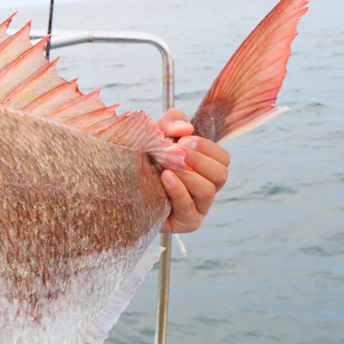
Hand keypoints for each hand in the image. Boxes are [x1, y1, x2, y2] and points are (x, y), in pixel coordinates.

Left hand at [155, 109, 229, 233]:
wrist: (120, 184)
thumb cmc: (143, 157)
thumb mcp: (156, 133)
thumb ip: (171, 122)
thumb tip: (185, 128)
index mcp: (205, 167)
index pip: (223, 159)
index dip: (208, 148)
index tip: (184, 140)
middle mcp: (206, 187)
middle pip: (220, 175)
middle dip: (199, 160)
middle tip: (177, 150)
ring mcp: (198, 207)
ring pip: (208, 191)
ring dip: (188, 176)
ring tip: (167, 166)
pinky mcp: (185, 222)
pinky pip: (189, 208)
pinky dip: (179, 191)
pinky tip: (165, 179)